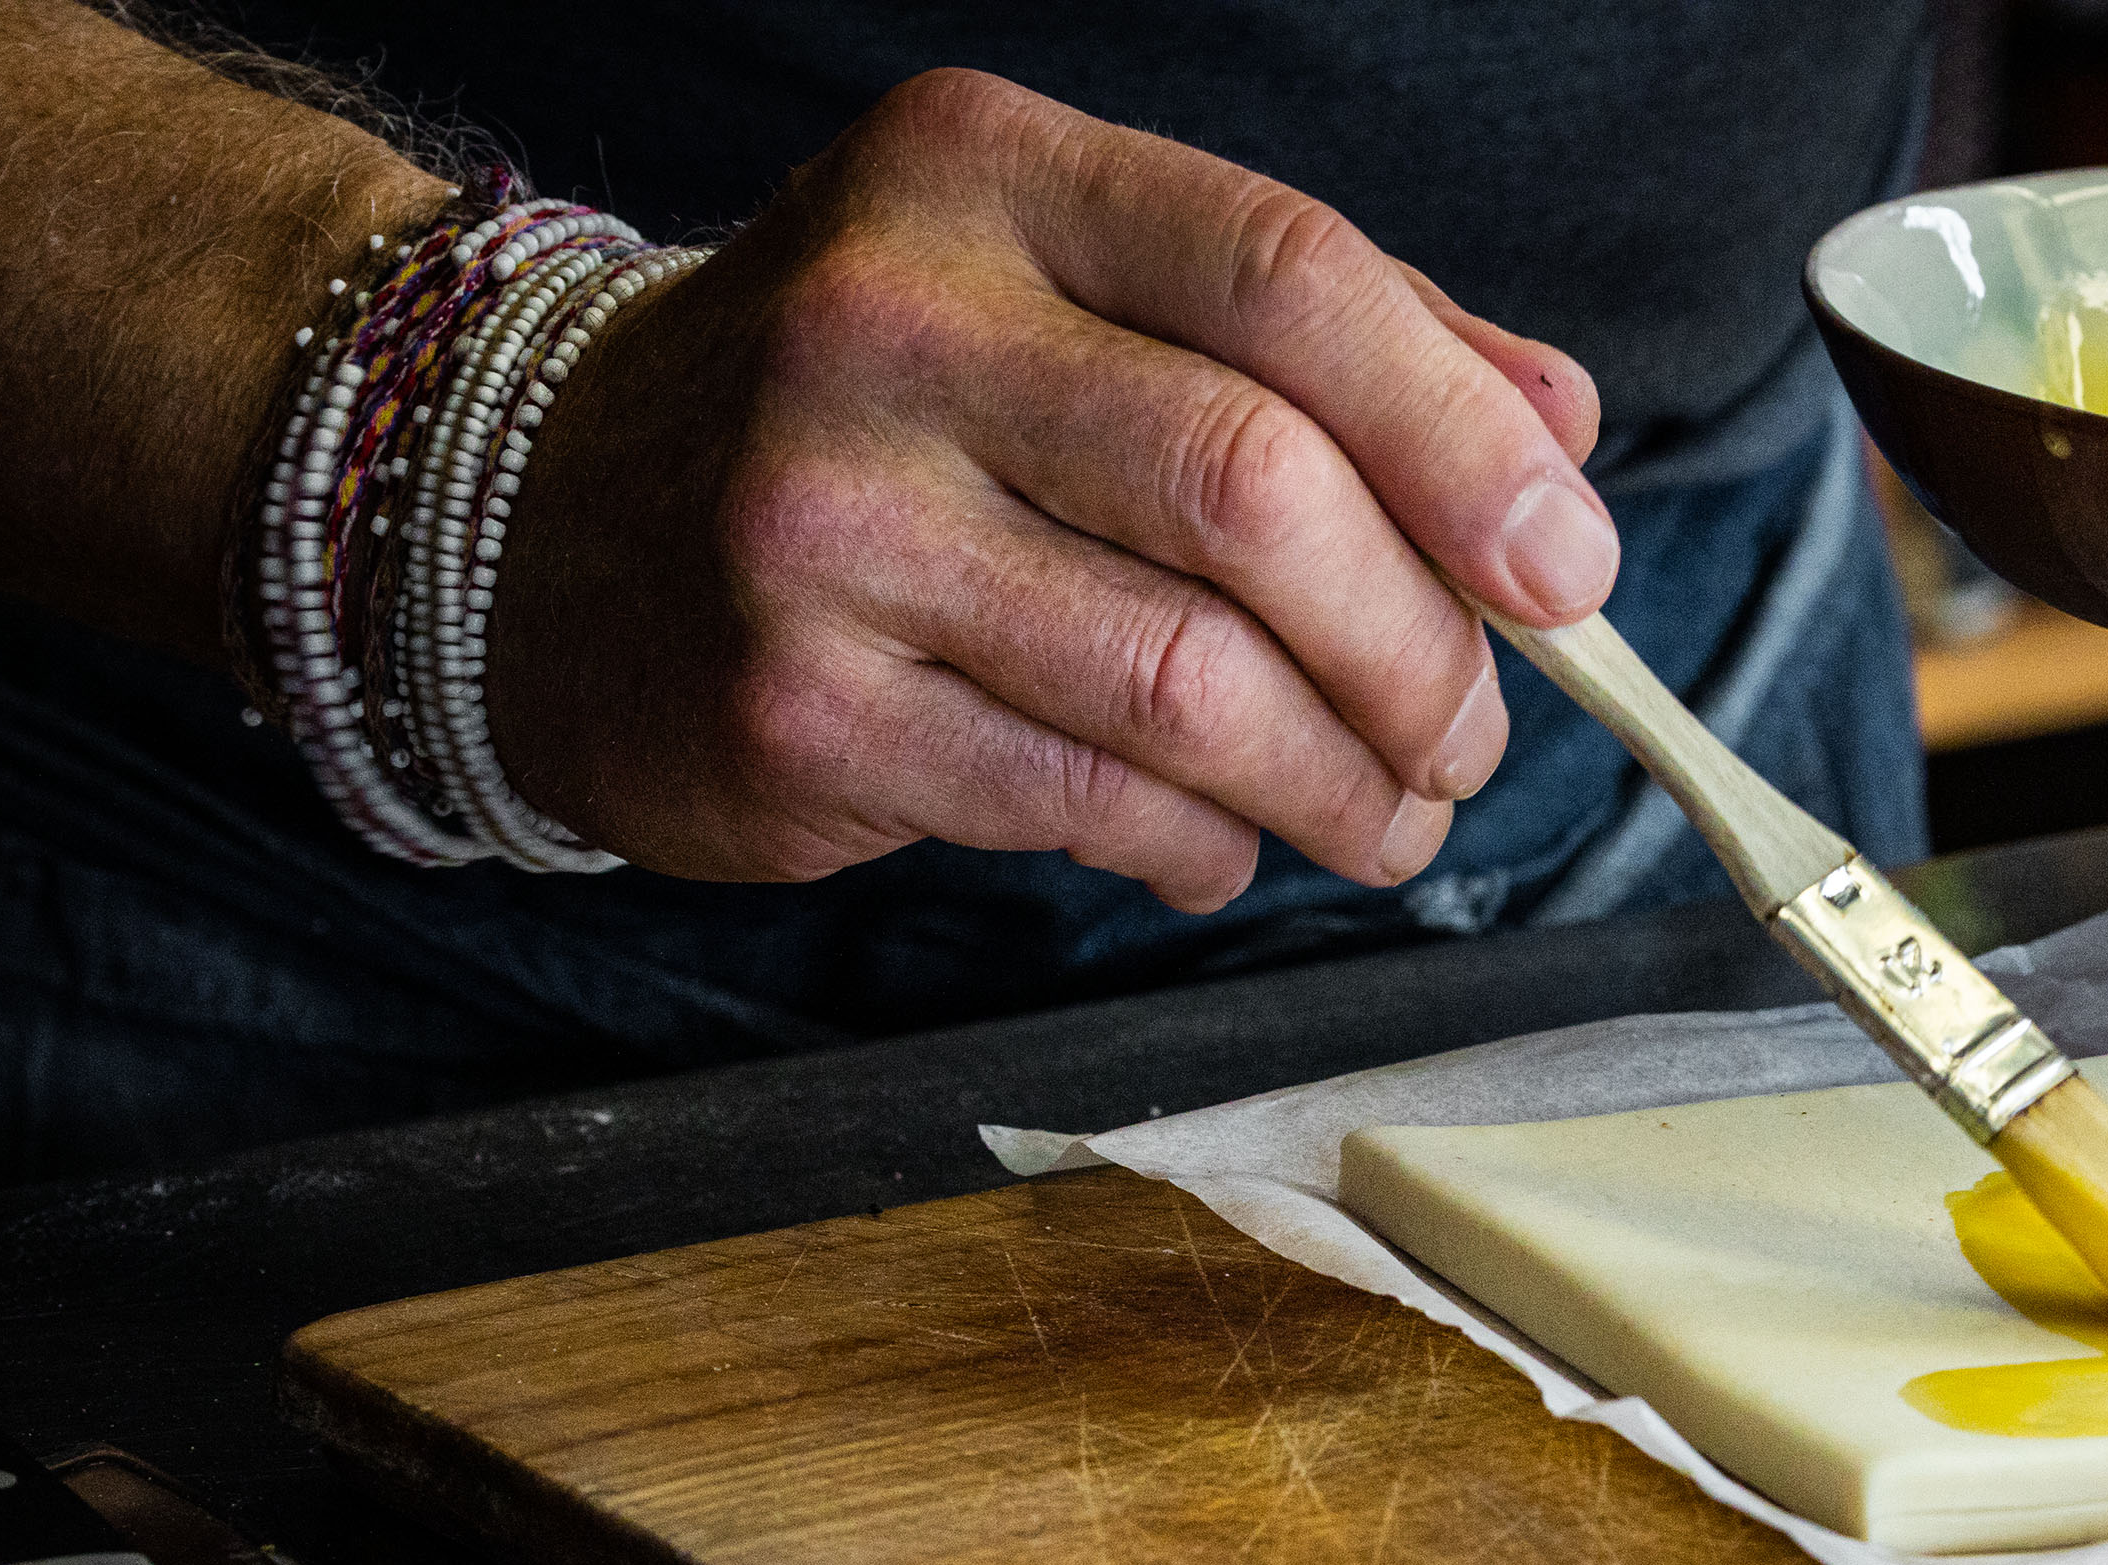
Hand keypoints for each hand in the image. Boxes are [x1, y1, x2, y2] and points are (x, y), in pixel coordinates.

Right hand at [490, 68, 1614, 909]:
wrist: (542, 522)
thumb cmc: (873, 417)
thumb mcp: (1068, 295)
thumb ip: (1322, 342)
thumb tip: (1554, 429)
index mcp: (990, 178)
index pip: (1289, 278)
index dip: (1464, 441)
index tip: (1565, 567)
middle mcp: (891, 322)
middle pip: (1259, 496)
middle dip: (1420, 650)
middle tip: (1469, 732)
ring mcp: (827, 520)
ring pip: (1189, 682)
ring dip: (1341, 781)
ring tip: (1389, 813)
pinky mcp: (802, 706)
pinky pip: (1091, 802)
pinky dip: (1204, 843)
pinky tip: (1222, 837)